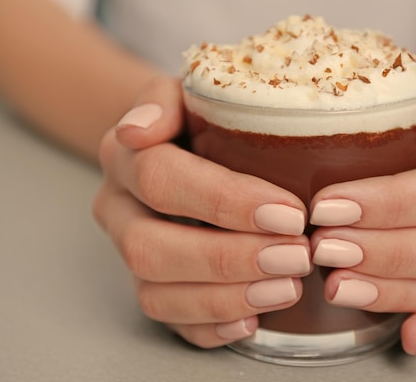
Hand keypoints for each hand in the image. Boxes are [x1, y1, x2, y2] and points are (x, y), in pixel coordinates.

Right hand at [92, 76, 311, 347]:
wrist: (181, 141)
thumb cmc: (197, 116)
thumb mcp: (186, 89)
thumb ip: (162, 99)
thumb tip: (139, 129)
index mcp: (124, 156)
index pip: (162, 179)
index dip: (226, 201)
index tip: (290, 212)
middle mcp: (119, 210)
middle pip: (152, 248)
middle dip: (229, 258)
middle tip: (296, 256)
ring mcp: (132, 254)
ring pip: (157, 294)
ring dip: (227, 297)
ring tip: (288, 287)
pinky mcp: (152, 286)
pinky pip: (168, 322)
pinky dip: (212, 327)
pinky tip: (254, 319)